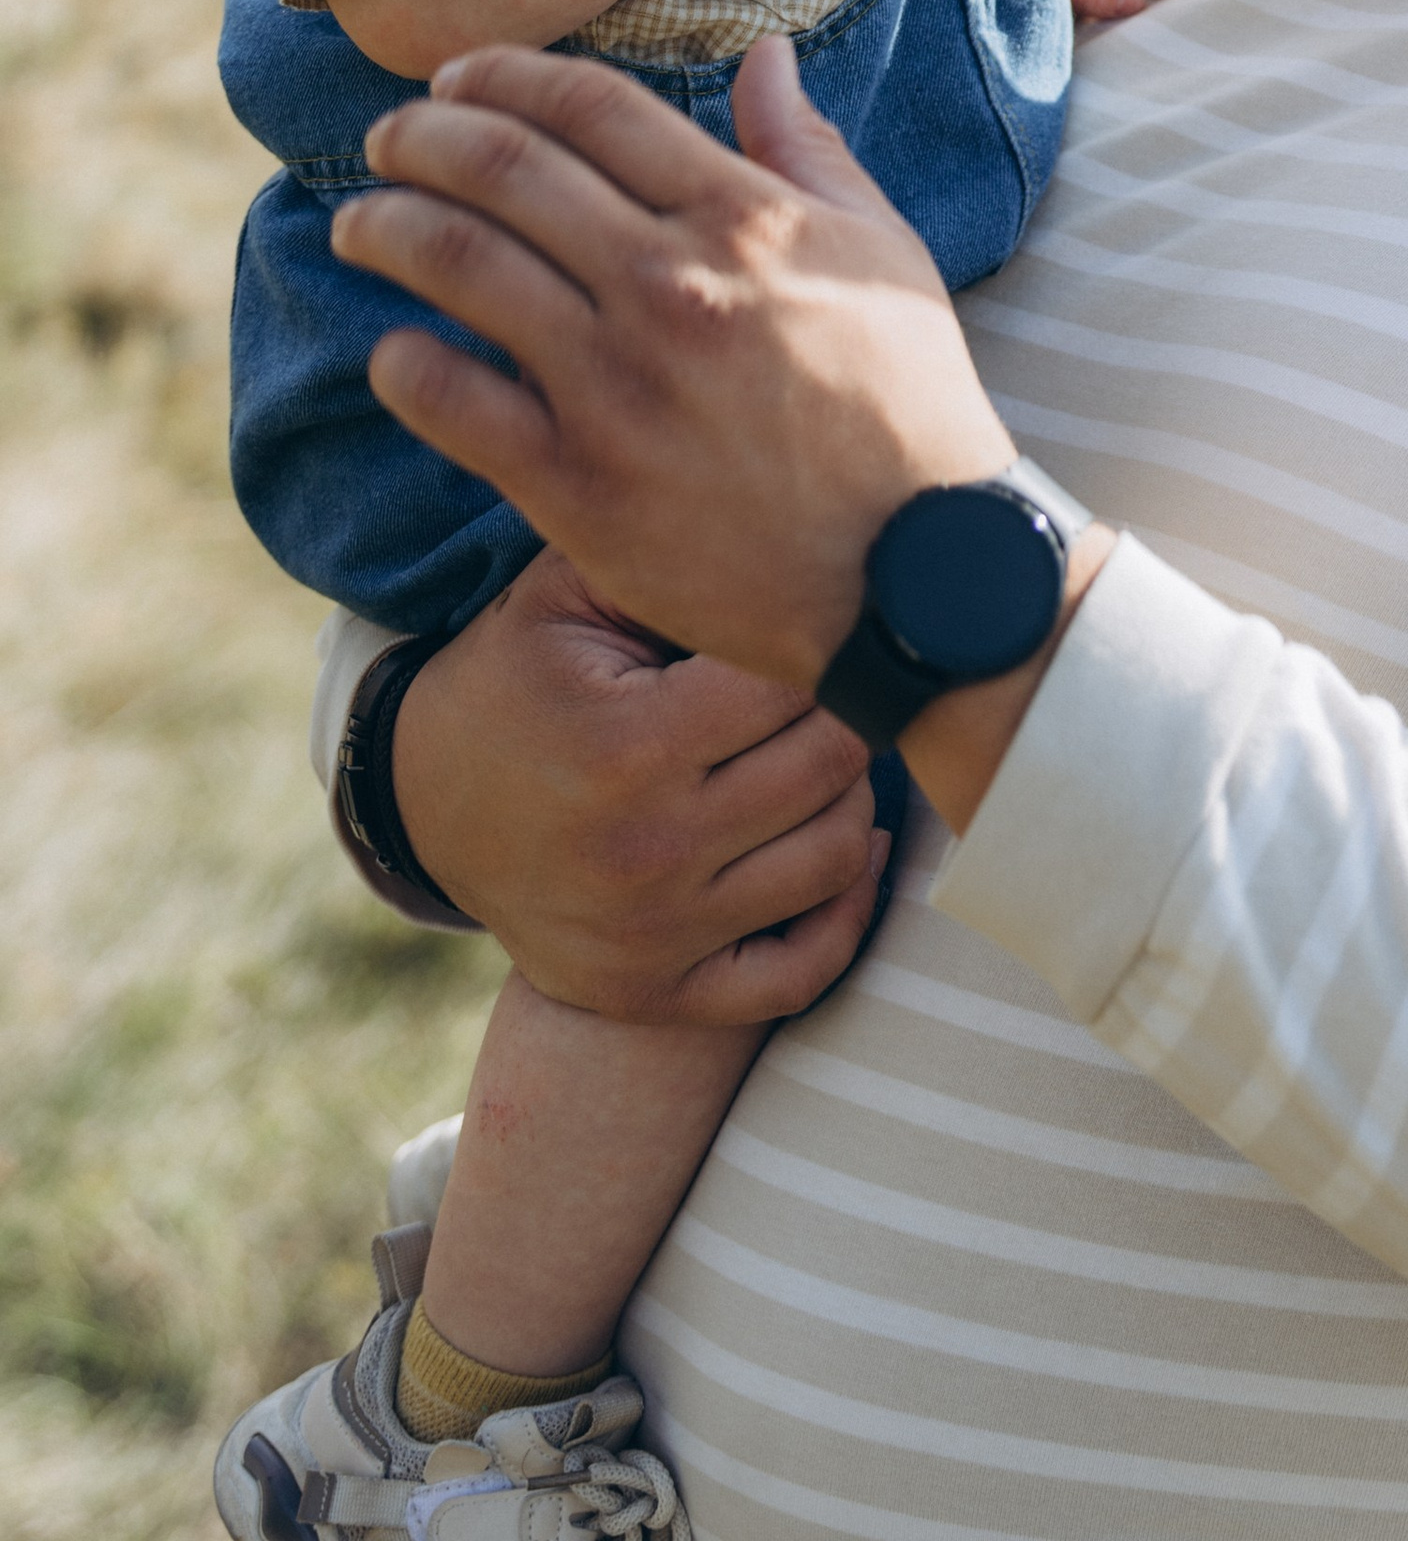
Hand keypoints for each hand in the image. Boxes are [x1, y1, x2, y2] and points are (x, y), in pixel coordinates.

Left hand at [334, 34, 1024, 692]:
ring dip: (386, 229)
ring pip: (458, 266)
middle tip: (387, 141)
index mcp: (744, 219)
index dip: (502, 75)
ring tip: (360, 227)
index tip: (459, 80)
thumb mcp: (884, 254)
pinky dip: (405, 366)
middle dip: (422, 138)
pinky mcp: (581, 485)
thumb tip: (765, 55)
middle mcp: (670, 287)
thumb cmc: (908, 406)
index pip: (588, 106)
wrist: (922, 572)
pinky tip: (396, 352)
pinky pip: (454, 404)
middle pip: (503, 167)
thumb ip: (808, 151)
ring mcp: (617, 387)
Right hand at [393, 545, 890, 1023]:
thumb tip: (795, 548)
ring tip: (822, 754)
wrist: (423, 803)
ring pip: (837, 857)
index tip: (811, 626)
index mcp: (629, 747)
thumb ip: (671, 563)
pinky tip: (846, 852)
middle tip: (828, 686)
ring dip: (852, 798)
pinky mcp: (658, 992)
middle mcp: (648, 850)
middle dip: (848, 712)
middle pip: (833, 766)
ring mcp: (656, 934)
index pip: (798, 687)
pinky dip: (845, 913)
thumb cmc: (515, 682)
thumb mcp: (565, 597)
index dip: (818, 645)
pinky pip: (803, 973)